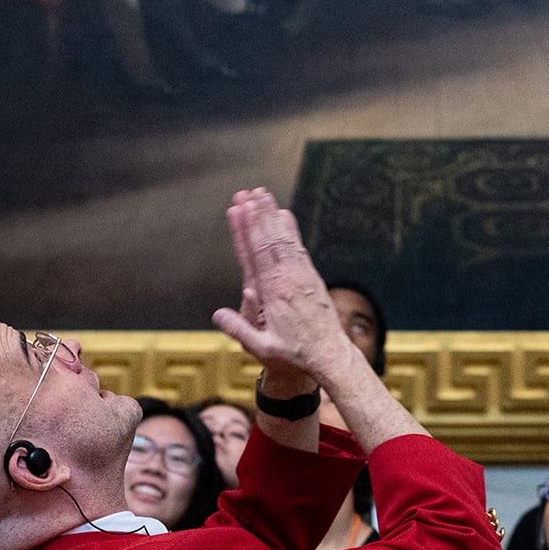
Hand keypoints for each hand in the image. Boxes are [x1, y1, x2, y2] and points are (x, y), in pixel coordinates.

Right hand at [212, 189, 346, 377]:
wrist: (330, 356)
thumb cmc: (295, 355)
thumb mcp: (262, 349)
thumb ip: (239, 330)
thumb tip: (218, 314)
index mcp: (276, 291)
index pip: (259, 252)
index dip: (250, 228)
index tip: (242, 208)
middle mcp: (290, 278)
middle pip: (271, 239)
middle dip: (259, 214)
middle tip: (249, 192)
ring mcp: (303, 276)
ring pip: (285, 239)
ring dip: (273, 216)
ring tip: (263, 196)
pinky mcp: (312, 278)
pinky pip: (298, 248)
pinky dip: (290, 230)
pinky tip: (285, 217)